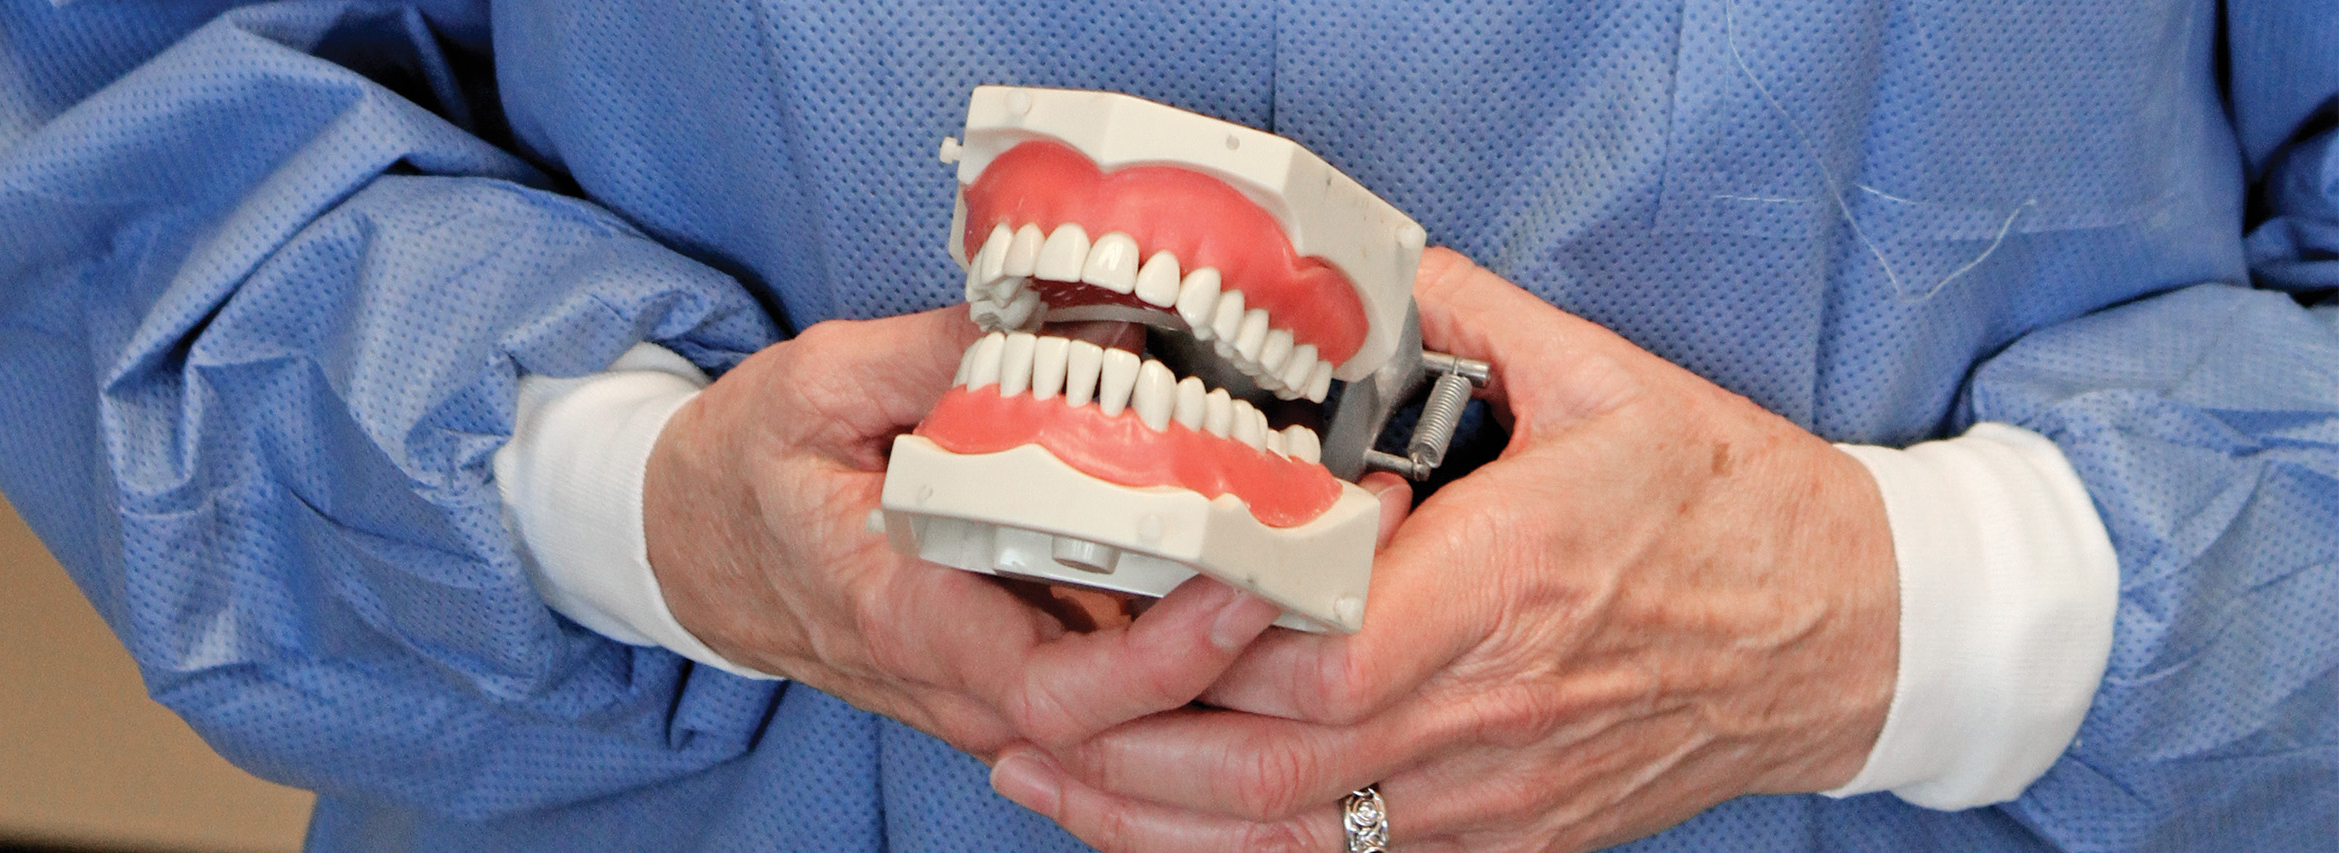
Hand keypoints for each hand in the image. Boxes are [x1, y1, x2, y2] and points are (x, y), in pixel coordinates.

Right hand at [645, 306, 1288, 758]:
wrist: (686, 547)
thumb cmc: (742, 472)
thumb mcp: (815, 383)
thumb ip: (941, 354)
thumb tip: (1081, 323)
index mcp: (904, 617)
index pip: (1060, 692)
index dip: (1168, 658)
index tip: (1244, 584)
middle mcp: (954, 682)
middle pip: (1124, 724)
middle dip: (1237, 657)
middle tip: (1323, 558)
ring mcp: (983, 694)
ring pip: (1128, 719)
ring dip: (1225, 657)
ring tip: (1312, 556)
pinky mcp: (1006, 677)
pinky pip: (1111, 690)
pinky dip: (1185, 647)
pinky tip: (1251, 572)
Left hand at [990, 249, 1900, 850]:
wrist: (1853, 635)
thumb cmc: (1734, 508)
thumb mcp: (1608, 382)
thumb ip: (1465, 323)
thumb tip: (1358, 271)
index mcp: (1503, 584)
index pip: (1313, 647)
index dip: (1193, 644)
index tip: (1099, 604)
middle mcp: (1490, 706)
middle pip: (1271, 763)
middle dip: (1124, 748)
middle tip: (1012, 708)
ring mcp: (1497, 788)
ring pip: (1295, 837)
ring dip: (1153, 822)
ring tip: (1042, 781)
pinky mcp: (1509, 833)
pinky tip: (1158, 833)